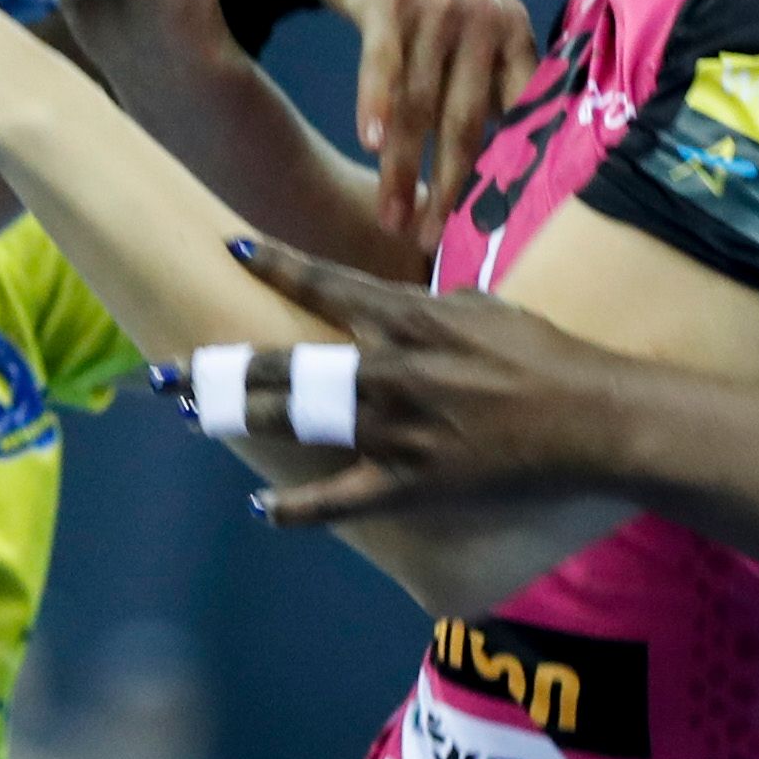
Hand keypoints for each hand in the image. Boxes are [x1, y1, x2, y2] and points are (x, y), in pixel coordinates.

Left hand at [223, 238, 640, 521]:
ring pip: (297, 423)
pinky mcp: (409, 481)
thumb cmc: (547, 357)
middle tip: (166, 371)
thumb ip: (434, 308)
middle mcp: (388, 369)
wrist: (591, 419)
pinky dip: (297, 509)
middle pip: (284, 365)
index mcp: (409, 319)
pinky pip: (340, 499)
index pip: (326, 285)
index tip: (230, 248)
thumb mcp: (487, 310)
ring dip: (238, 420)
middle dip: (219, 367)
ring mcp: (394, 429)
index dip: (274, 264)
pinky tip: (260, 508)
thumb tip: (405, 304)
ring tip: (192, 417)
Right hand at [300, 0, 539, 251]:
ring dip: (402, 169)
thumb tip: (502, 180)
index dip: (506, 178)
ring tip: (389, 218)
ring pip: (420, 105)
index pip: (519, 117)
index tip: (492, 233)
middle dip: (451, 190)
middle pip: (469, 122)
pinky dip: (374, 105)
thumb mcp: (468, 28)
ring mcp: (438, 6)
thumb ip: (488, 87)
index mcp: (515, 33)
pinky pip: (383, 63)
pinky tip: (367, 146)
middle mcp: (486, 17)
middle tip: (432, 243)